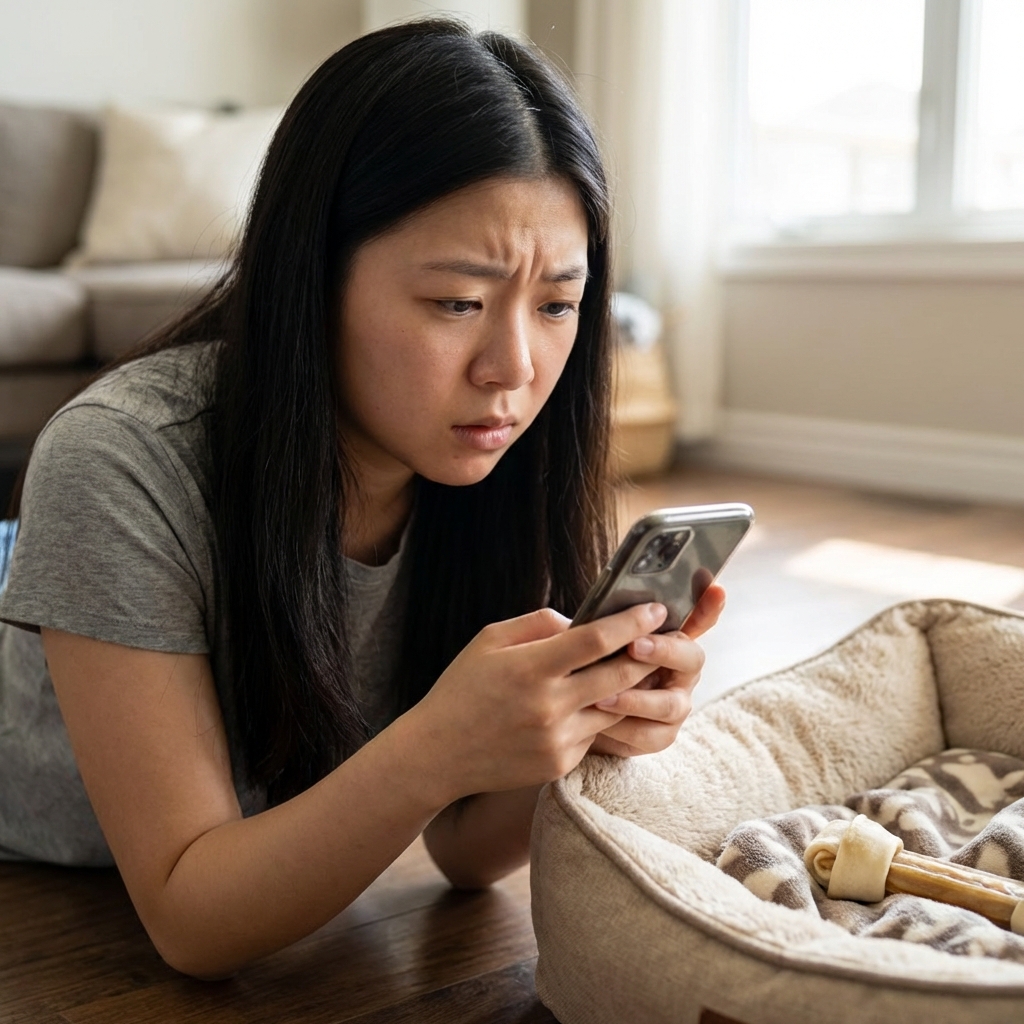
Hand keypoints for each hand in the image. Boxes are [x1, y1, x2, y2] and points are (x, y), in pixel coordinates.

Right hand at [406, 601, 671, 803]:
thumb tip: (582, 621)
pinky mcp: (561, 763)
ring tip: (646, 665)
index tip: (656, 608)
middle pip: (620, 673)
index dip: (632, 621)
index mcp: (531, 667)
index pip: (596, 638)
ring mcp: (558, 738)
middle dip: (649, 653)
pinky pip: (595, 733)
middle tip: (668, 636)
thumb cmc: (463, 687)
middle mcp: (549, 705)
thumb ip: (539, 623)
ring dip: (633, 686)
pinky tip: (601, 700)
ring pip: (615, 705)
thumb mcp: (490, 640)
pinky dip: (601, 714)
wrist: (438, 753)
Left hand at [588, 584, 725, 757]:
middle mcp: (679, 671)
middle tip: (634, 645)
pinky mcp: (659, 735)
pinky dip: (625, 726)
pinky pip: (651, 734)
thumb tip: (580, 615)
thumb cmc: (583, 666)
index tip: (716, 590)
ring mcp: (673, 704)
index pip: (698, 618)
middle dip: (665, 651)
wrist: (568, 714)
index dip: (709, 605)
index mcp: (667, 638)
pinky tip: (600, 719)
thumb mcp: (586, 638)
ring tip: (604, 695)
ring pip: (672, 704)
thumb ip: (595, 622)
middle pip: (692, 658)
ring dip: (638, 698)